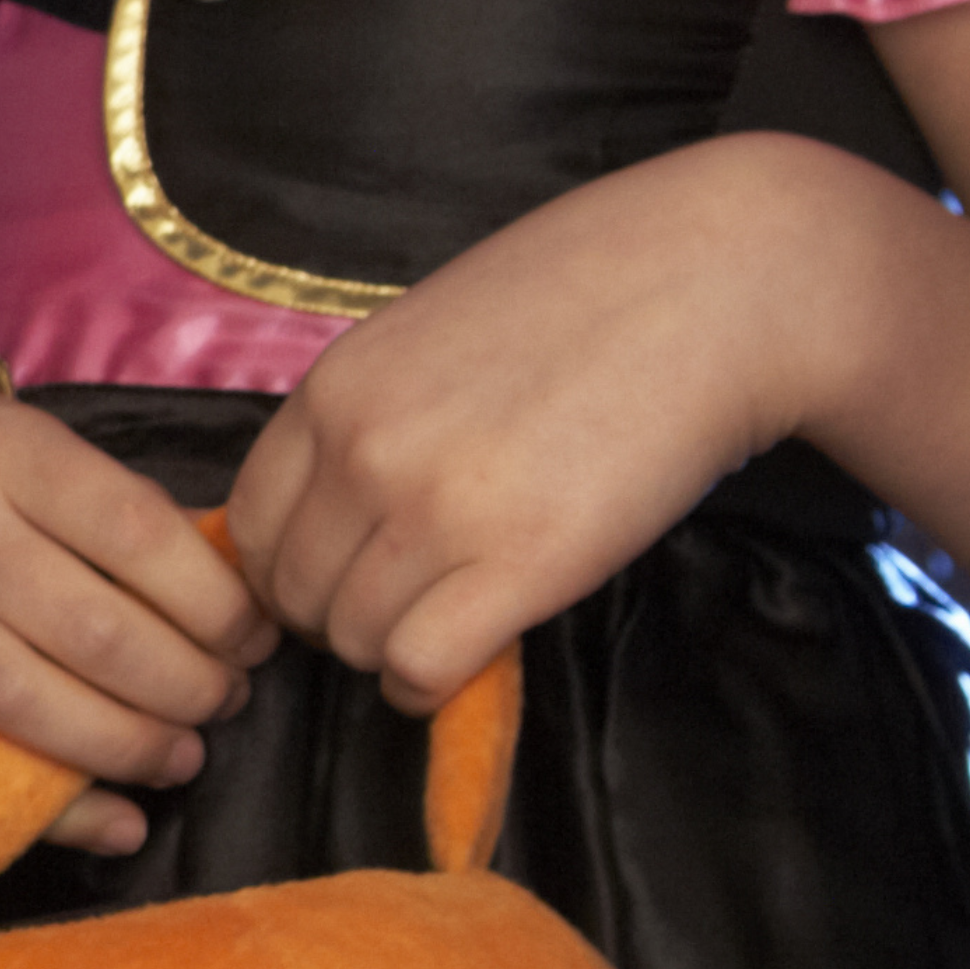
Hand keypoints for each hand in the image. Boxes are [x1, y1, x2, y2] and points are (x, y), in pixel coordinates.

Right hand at [0, 376, 264, 854]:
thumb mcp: (4, 441)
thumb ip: (103, 504)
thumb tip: (228, 585)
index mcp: (5, 456)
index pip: (142, 538)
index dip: (219, 605)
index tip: (253, 638)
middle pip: (100, 633)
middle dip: (189, 688)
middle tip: (220, 704)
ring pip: (36, 704)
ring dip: (130, 747)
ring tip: (177, 757)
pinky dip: (49, 806)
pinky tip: (110, 818)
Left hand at [228, 139, 872, 711]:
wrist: (720, 285)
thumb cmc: (588, 296)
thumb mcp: (428, 335)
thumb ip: (369, 415)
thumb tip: (338, 506)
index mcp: (331, 391)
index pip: (249, 526)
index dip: (292, 566)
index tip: (343, 574)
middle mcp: (362, 453)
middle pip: (292, 595)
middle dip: (339, 614)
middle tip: (410, 599)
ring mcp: (433, 510)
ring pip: (353, 640)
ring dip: (392, 648)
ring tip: (452, 616)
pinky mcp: (520, 563)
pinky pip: (421, 667)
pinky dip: (433, 682)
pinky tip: (473, 652)